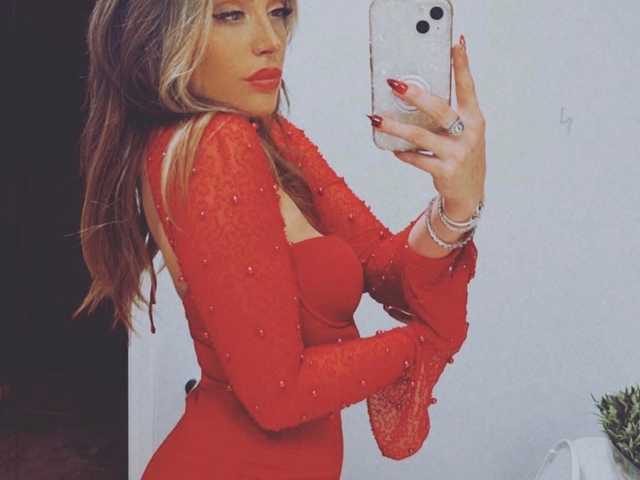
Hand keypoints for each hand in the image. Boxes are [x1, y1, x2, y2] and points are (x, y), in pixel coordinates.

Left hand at [368, 35, 485, 213]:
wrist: (469, 193)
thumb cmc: (462, 155)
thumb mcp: (463, 133)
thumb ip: (448, 115)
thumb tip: (413, 94)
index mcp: (475, 119)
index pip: (467, 87)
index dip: (462, 66)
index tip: (456, 44)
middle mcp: (468, 133)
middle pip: (439, 109)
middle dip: (416, 96)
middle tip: (396, 85)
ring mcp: (458, 153)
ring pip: (421, 136)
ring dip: (396, 127)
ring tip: (377, 119)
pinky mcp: (445, 171)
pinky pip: (418, 158)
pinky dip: (404, 153)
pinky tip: (394, 149)